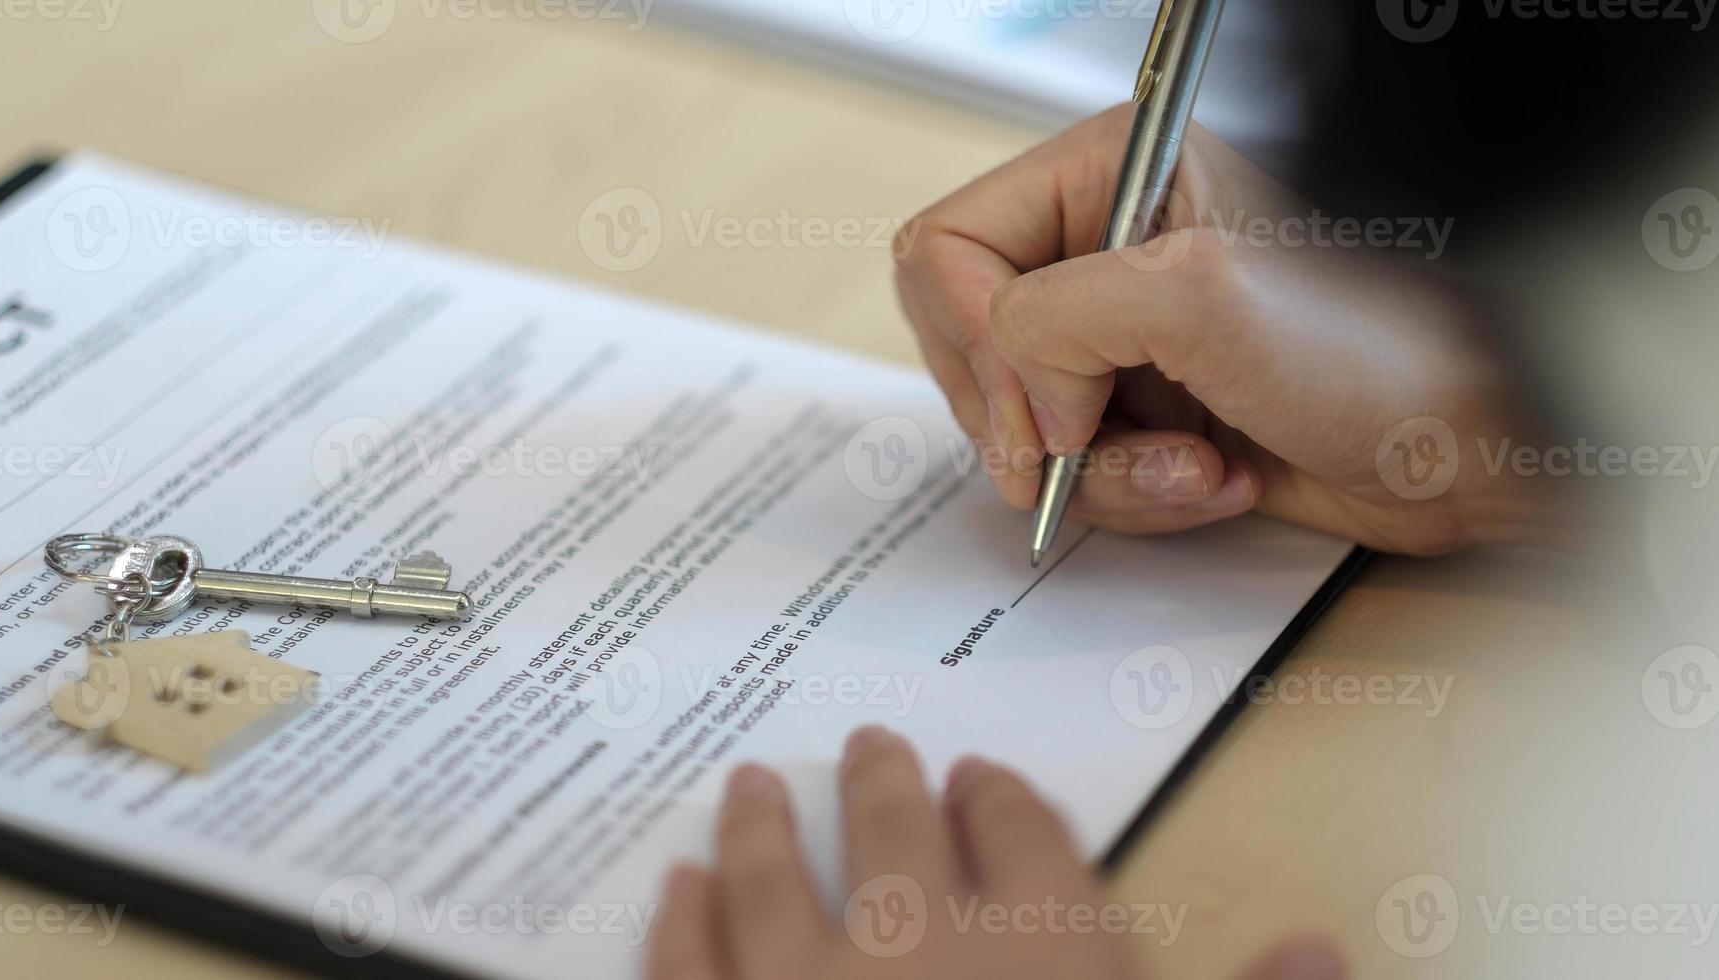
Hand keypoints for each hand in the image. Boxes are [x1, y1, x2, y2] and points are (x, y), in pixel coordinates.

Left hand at [648, 727, 1342, 979]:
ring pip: (772, 878)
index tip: (980, 773)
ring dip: (761, 827)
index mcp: (1043, 948)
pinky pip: (685, 967)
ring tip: (749, 786)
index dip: (1002, 800)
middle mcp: (917, 942)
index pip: (1025, 836)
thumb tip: (1329, 944)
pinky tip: (673, 885)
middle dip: (882, 785)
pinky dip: (678, 921)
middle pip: (894, 833)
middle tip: (867, 744)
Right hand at [894, 104, 1551, 554]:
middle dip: (1034, 416)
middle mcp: (1104, 248)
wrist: (1475, 443)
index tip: (1044, 412)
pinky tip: (1218, 476)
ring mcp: (1123, 336)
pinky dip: (1136, 495)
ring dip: (1102, 469)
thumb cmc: (1384, 347)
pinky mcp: (1145, 410)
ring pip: (1015, 421)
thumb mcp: (1202, 299)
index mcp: (1110, 171)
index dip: (978, 340)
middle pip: (966, 338)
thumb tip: (1015, 401)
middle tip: (1094, 443)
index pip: (948, 244)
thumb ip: (1056, 320)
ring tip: (1198, 463)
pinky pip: (1075, 471)